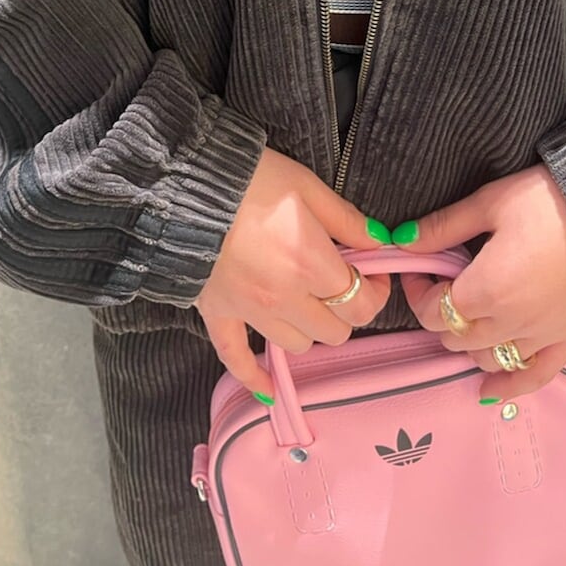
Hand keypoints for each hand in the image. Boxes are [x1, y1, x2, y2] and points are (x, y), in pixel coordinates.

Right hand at [192, 147, 392, 401]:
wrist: (186, 185)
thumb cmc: (250, 179)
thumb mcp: (307, 186)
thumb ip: (347, 220)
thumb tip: (379, 242)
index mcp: (311, 263)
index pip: (361, 303)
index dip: (375, 291)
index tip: (372, 273)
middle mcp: (284, 297)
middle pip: (334, 331)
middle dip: (345, 309)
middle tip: (340, 283)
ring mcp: (249, 311)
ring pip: (297, 345)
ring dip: (308, 327)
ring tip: (306, 301)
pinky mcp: (218, 314)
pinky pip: (235, 359)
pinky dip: (253, 376)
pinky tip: (267, 387)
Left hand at [394, 164, 565, 402]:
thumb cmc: (549, 201)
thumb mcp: (491, 203)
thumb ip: (444, 227)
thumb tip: (402, 241)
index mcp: (486, 290)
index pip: (432, 311)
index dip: (419, 290)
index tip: (423, 267)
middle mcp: (510, 323)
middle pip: (456, 338)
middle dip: (441, 312)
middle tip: (446, 282)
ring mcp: (540, 336)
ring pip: (487, 359)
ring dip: (470, 343)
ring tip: (470, 314)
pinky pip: (535, 376)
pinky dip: (510, 386)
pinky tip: (489, 392)